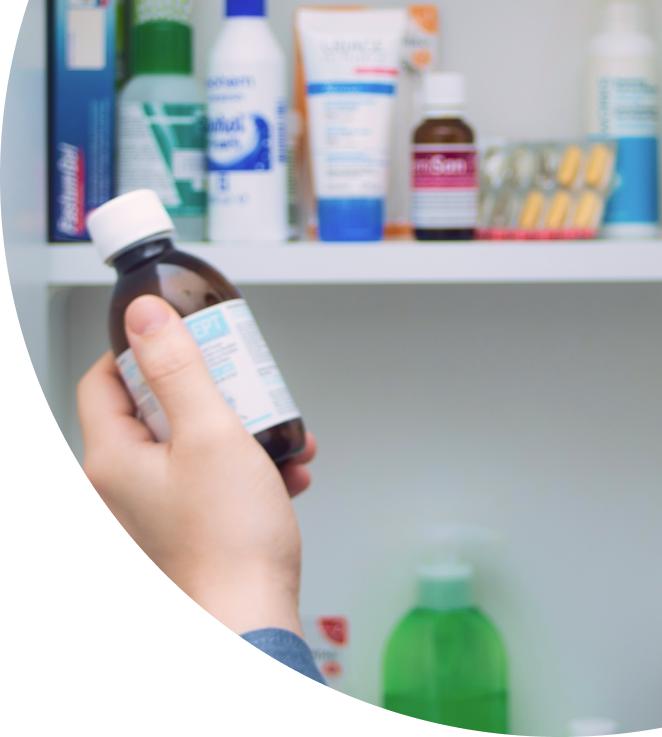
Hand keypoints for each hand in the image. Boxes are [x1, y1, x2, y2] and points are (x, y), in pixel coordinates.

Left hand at [79, 294, 316, 635]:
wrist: (248, 618)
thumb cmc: (228, 540)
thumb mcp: (210, 433)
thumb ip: (178, 368)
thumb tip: (145, 316)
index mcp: (113, 459)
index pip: (104, 379)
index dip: (143, 351)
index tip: (186, 339)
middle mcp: (122, 486)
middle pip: (156, 408)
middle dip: (210, 390)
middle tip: (243, 383)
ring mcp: (153, 509)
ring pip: (190, 442)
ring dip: (238, 428)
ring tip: (274, 432)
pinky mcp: (184, 528)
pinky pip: (210, 478)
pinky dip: (245, 467)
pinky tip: (283, 470)